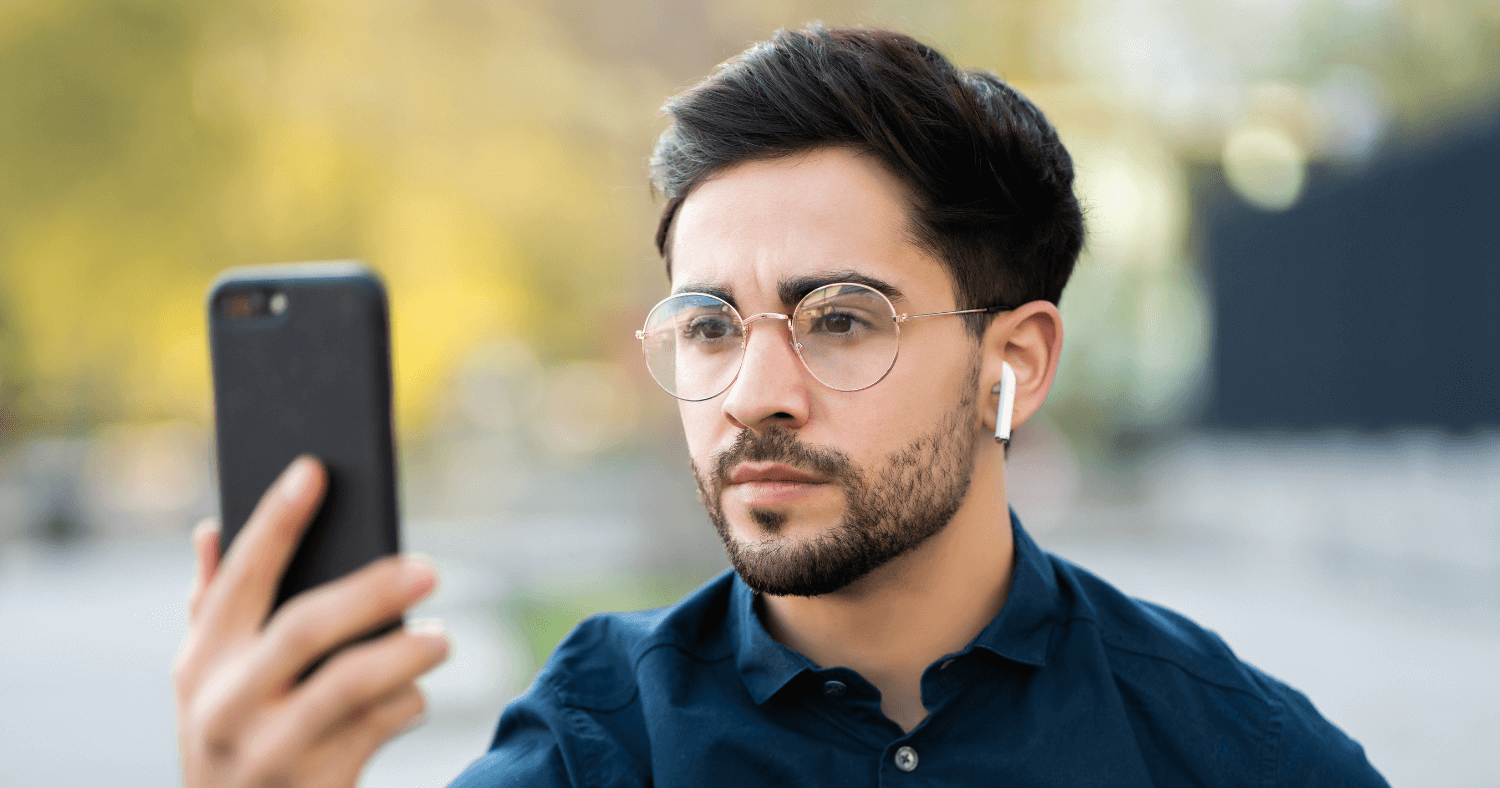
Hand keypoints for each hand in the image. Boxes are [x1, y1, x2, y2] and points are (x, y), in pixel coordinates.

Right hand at [173, 456, 448, 787]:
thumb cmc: (234, 737)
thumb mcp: (204, 684)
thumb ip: (210, 610)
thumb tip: (210, 528)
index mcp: (199, 663)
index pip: (238, 578)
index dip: (275, 521)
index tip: (313, 469)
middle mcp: (225, 705)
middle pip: (304, 628)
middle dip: (370, 591)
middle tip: (429, 569)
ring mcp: (270, 752)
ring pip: (351, 685)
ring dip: (407, 654)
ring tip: (442, 639)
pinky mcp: (318, 786)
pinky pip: (378, 729)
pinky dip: (407, 703)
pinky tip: (415, 694)